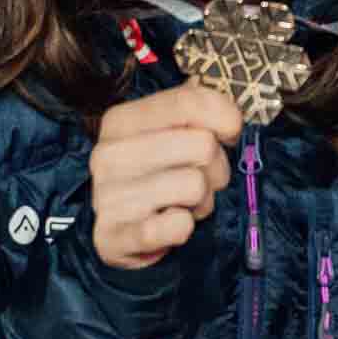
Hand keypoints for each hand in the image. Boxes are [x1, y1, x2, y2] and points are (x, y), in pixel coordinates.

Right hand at [90, 83, 243, 269]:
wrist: (121, 236)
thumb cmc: (155, 178)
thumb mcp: (167, 135)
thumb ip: (195, 113)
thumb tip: (229, 114)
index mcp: (121, 120)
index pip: (189, 101)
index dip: (226, 118)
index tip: (230, 134)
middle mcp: (109, 154)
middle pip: (203, 145)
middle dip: (216, 168)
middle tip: (201, 180)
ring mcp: (107, 196)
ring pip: (196, 186)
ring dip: (202, 202)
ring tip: (182, 204)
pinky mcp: (114, 236)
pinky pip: (177, 226)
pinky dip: (183, 228)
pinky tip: (166, 224)